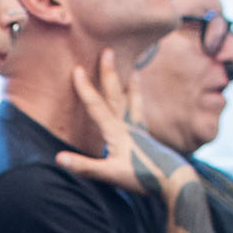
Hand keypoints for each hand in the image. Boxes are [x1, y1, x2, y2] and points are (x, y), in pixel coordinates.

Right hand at [52, 50, 184, 199]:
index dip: (85, 88)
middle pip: (116, 95)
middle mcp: (128, 126)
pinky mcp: (147, 139)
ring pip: (133, 102)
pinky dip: (139, 105)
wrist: (173, 181)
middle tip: (108, 51)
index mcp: (116, 132)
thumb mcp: (109, 175)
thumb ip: (84, 166)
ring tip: (135, 69)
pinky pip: (140, 115)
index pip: (97, 106)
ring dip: (131, 85)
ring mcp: (140, 131)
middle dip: (109, 74)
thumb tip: (58, 158)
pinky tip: (138, 104)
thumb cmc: (141, 178)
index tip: (76, 69)